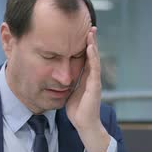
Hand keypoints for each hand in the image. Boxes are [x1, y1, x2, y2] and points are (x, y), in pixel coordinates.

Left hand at [66, 27, 109, 151]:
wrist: (84, 125)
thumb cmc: (77, 111)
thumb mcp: (69, 92)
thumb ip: (67, 82)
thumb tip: (57, 75)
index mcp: (86, 78)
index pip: (86, 58)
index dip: (85, 46)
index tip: (83, 33)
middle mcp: (92, 77)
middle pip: (92, 55)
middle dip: (91, 41)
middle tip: (91, 27)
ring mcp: (95, 81)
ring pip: (95, 59)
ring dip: (93, 45)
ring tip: (91, 33)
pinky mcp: (95, 86)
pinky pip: (94, 69)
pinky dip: (92, 57)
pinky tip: (90, 48)